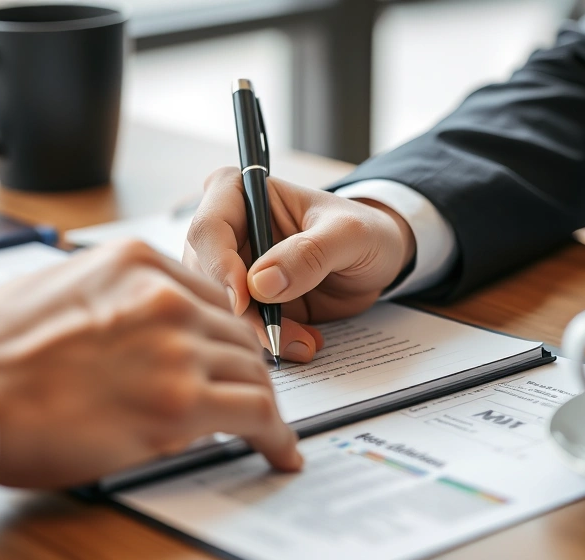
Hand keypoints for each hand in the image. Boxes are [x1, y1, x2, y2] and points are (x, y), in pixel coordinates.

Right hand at [0, 240, 301, 488]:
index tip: (230, 356)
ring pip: (255, 373)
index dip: (225, 334)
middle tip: (253, 401)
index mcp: (136, 264)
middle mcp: (166, 298)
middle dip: (247, 372)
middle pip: (237, 335)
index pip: (210, 296)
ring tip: (271, 433)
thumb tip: (129, 329)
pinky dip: (276, 437)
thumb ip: (112, 301)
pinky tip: (279, 452)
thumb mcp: (58, 290)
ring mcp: (177, 347)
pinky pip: (257, 415)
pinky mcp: (180, 402)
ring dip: (266, 407)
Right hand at [184, 167, 415, 362]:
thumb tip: (260, 283)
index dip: (218, 265)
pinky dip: (271, 342)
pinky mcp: (248, 301)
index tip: (244, 300)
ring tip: (303, 341)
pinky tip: (304, 342)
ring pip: (220, 307)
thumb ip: (309, 253)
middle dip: (240, 312)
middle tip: (276, 335)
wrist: (378, 262)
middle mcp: (228, 230)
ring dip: (258, 333)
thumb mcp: (349, 235)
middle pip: (206, 275)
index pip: (208, 227)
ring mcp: (234, 268)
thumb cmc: (364, 231)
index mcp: (240, 193)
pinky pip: (243, 327)